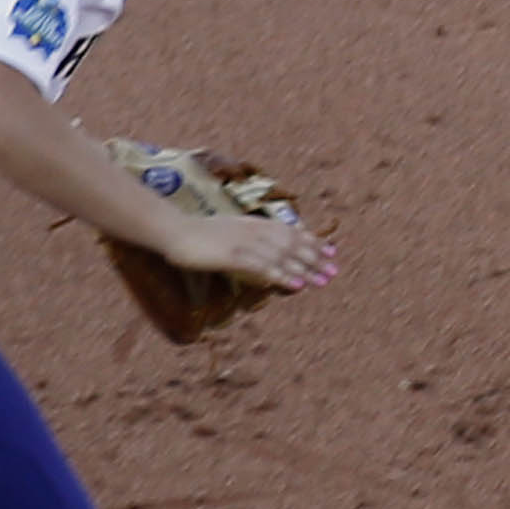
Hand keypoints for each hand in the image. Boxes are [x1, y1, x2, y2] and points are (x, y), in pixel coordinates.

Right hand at [166, 213, 335, 290]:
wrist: (175, 231)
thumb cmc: (201, 234)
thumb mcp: (231, 230)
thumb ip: (251, 236)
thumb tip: (266, 248)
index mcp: (254, 223)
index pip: (291, 231)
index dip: (312, 242)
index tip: (331, 252)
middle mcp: (254, 230)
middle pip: (291, 244)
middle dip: (314, 258)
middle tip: (334, 271)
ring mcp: (243, 242)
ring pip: (281, 256)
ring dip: (305, 269)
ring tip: (323, 281)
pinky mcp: (232, 255)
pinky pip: (262, 267)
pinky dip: (281, 275)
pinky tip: (296, 285)